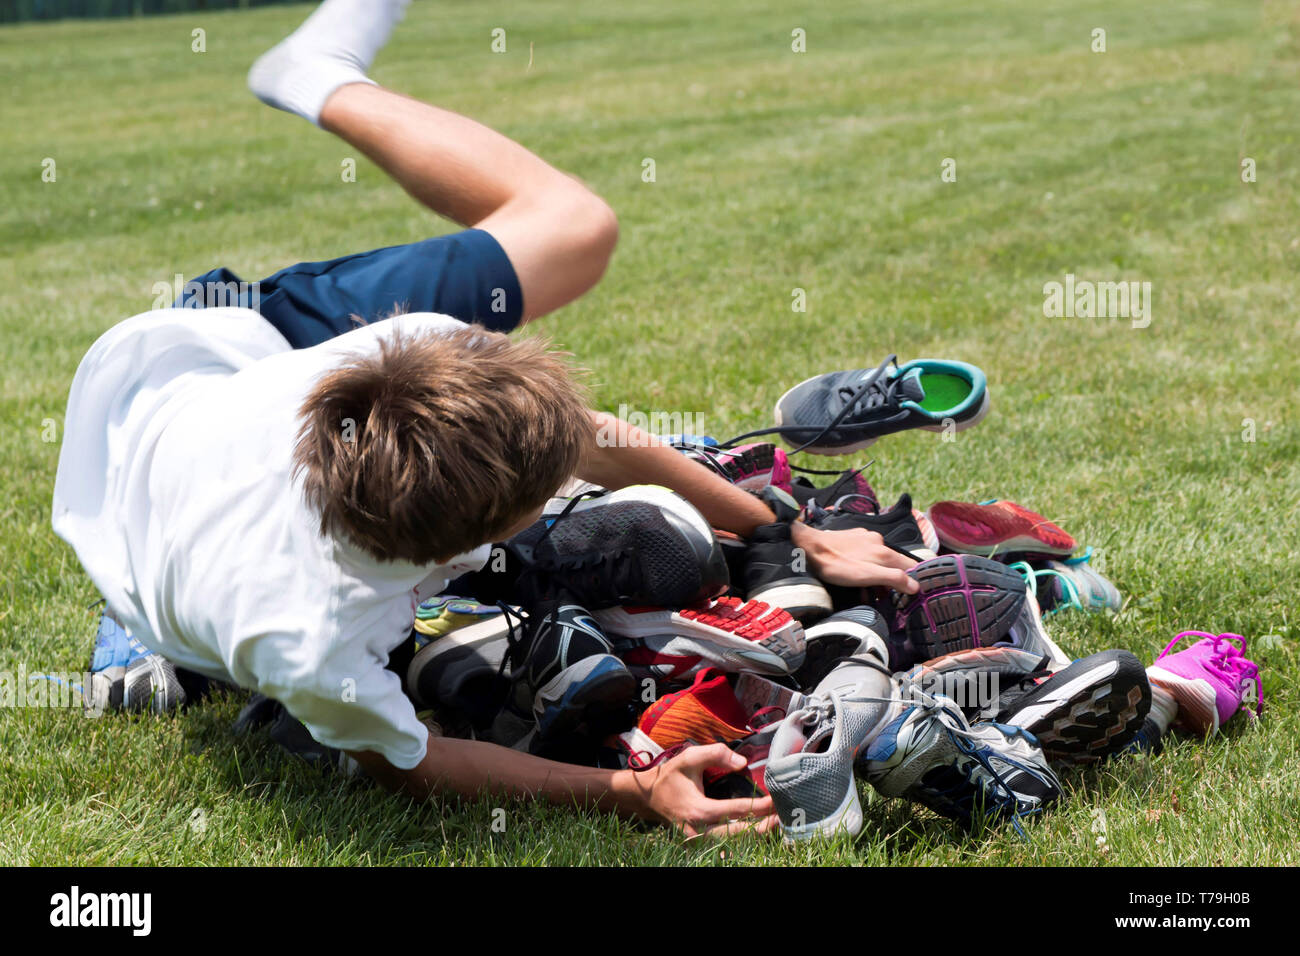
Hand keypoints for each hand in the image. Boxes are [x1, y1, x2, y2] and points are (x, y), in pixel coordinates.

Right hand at [624, 743, 777, 839]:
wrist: (649, 798)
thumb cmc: (671, 776)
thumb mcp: (689, 757)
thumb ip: (716, 754)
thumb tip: (742, 763)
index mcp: (699, 810)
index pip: (738, 811)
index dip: (760, 806)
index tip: (776, 800)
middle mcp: (700, 832)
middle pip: (740, 835)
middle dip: (764, 826)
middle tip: (782, 816)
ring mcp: (699, 842)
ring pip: (734, 845)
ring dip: (755, 835)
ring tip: (774, 824)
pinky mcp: (699, 845)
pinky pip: (725, 846)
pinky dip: (742, 840)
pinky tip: (756, 831)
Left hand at [791, 522, 919, 592]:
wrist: (808, 546)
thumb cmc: (835, 565)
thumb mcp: (865, 576)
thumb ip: (892, 579)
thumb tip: (915, 585)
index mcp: (885, 552)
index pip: (910, 566)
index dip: (913, 580)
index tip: (912, 594)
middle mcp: (878, 541)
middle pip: (894, 564)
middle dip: (891, 581)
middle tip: (883, 597)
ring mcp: (865, 537)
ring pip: (879, 560)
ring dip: (877, 576)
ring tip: (867, 591)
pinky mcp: (854, 537)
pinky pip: (867, 553)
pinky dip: (867, 566)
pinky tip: (856, 576)